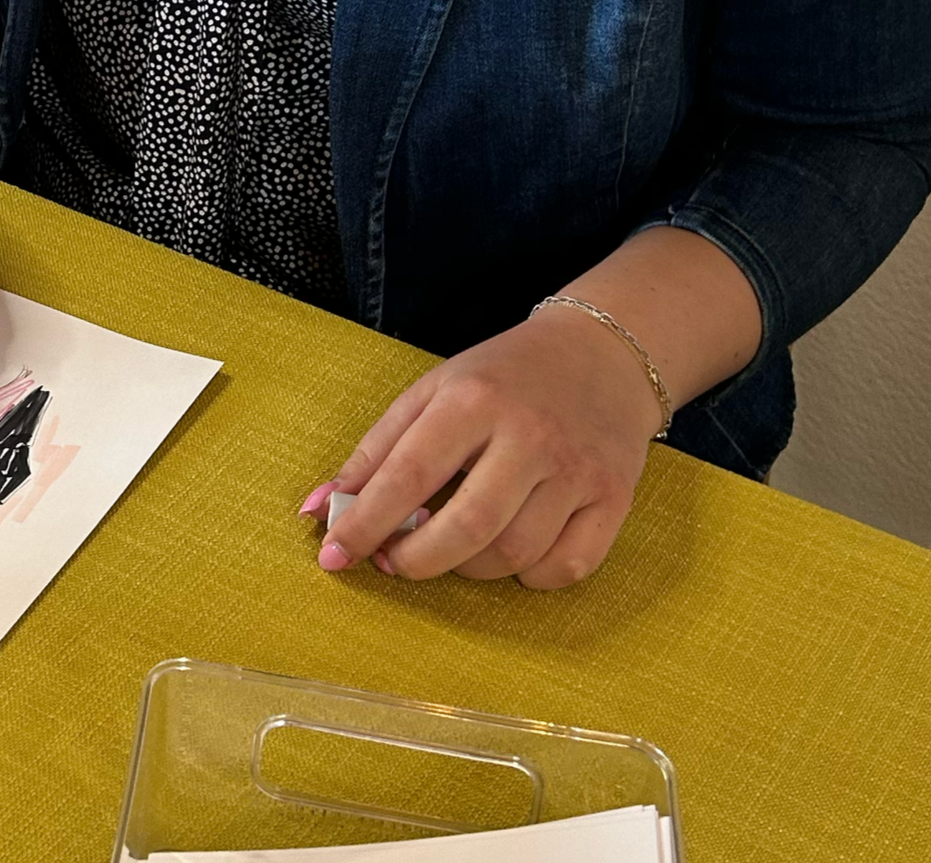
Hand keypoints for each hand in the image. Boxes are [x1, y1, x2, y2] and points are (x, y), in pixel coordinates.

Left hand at [304, 305, 663, 588]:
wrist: (602, 355)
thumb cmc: (503, 378)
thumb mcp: (434, 392)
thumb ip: (375, 451)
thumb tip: (315, 510)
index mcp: (475, 399)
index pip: (409, 475)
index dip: (364, 524)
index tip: (332, 557)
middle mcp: (530, 434)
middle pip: (466, 529)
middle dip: (416, 561)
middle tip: (394, 562)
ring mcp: (577, 469)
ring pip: (513, 557)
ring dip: (469, 569)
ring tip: (454, 545)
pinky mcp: (614, 498)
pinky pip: (565, 569)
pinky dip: (531, 576)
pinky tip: (513, 550)